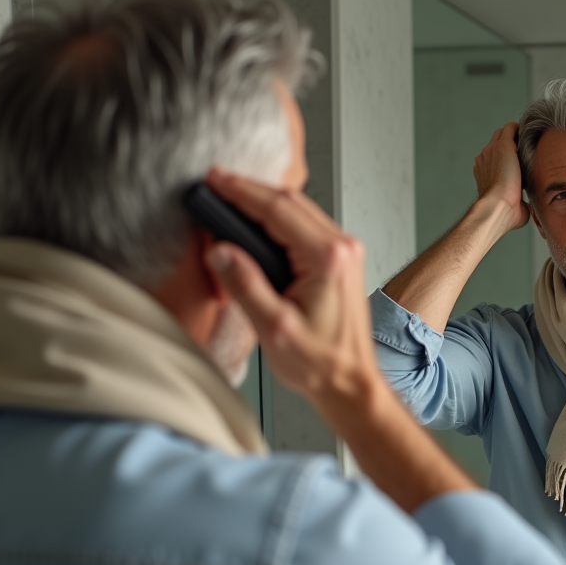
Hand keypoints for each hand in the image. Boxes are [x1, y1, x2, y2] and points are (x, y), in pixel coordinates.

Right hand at [202, 167, 381, 418]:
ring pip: (299, 212)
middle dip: (249, 191)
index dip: (241, 191)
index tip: (214, 180)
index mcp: (327, 258)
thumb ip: (244, 285)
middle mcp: (342, 249)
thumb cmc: (322, 363)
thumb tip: (221, 253)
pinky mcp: (340, 262)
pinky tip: (257, 226)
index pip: (277, 210)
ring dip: (263, 205)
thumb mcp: (274, 327)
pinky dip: (278, 221)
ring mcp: (345, 253)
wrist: (350, 383)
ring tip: (229, 203)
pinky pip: (306, 228)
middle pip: (290, 203)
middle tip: (215, 186)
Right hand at [473, 122, 530, 232]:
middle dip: (513, 143)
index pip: (496, 158)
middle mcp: (485, 159)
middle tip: (530, 149)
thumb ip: (521, 203)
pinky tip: (533, 134)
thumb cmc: (504, 215)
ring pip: (504, 132)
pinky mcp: (502, 146)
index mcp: (485, 172)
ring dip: (517, 135)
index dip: (510, 158)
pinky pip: (511, 128)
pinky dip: (521, 128)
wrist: (497, 208)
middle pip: (498, 141)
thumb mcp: (514, 207)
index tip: (523, 162)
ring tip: (532, 141)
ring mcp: (491, 151)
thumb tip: (532, 209)